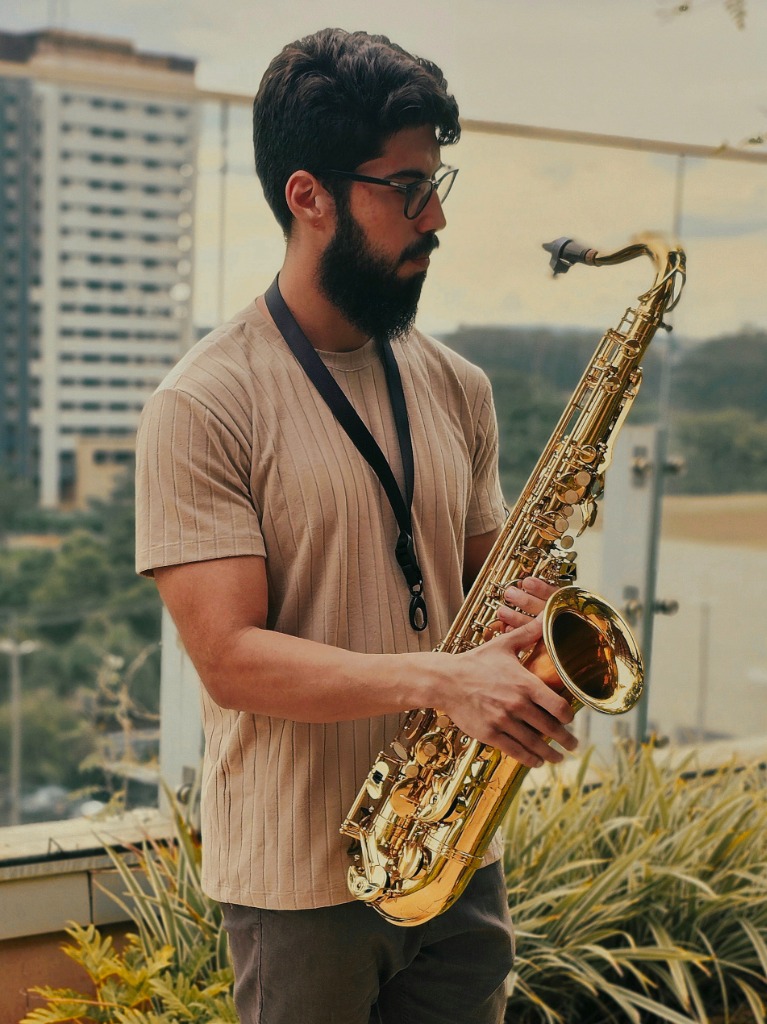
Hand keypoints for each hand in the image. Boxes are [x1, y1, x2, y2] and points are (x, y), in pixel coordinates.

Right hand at [434, 577, 577, 768]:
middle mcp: (517, 705)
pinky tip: (537, 761)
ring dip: (550, 754)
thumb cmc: (475, 662)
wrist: (445, 680)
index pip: (558, 706)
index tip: (570, 719)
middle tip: (573, 744)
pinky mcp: (490, 734)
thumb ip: (529, 632)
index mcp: (525, 684)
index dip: (568, 716)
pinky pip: (515, 751)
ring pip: (535, 743)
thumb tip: (547, 614)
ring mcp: (503, 721)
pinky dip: (530, 759)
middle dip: (565, 739)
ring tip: (558, 758)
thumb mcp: (503, 645)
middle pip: (550, 728)